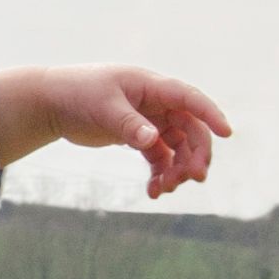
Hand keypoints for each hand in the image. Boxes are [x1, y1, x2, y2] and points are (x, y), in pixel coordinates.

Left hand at [0, 65, 230, 198]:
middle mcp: (155, 102)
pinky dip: (159, 174)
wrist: (51, 103)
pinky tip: (153, 192)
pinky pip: (159, 158)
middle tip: (193, 178)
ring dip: (177, 169)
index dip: (210, 114)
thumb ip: (129, 125)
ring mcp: (149, 120)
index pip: (189, 98)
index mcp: (150, 86)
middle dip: (194, 154)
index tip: (227, 133)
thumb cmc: (77, 94)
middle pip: (190, 129)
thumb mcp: (104, 108)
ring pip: (177, 147)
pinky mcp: (138, 136)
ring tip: (164, 189)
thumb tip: (153, 141)